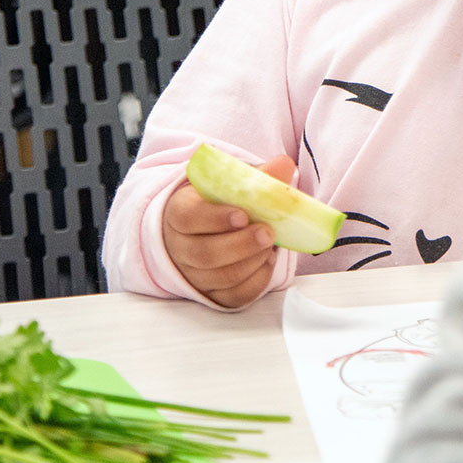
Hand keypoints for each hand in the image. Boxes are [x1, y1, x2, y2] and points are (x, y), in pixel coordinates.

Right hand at [163, 154, 295, 308]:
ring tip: (271, 246)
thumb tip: (283, 165)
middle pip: (204, 254)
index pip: (187, 217)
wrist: (206, 226)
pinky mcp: (212, 294)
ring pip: (219, 277)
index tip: (242, 215)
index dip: (215, 218)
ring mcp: (194, 274)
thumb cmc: (218, 202)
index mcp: (179, 212)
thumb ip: (255, 176)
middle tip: (267, 233)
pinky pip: (233, 297)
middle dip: (241, 245)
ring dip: (251, 262)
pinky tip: (267, 261)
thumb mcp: (230, 183)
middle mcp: (181, 247)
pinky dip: (255, 281)